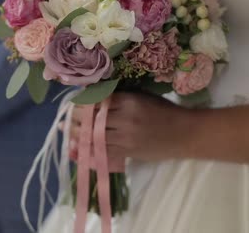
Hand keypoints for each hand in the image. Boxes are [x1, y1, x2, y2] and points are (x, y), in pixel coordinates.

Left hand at [64, 93, 191, 161]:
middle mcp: (125, 119)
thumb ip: (120, 97)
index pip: (98, 100)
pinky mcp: (127, 152)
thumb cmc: (164, 111)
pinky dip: (90, 149)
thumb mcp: (142, 97)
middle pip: (92, 118)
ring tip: (67, 132)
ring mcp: (125, 137)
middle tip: (64, 119)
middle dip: (76, 119)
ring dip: (79, 134)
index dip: (82, 103)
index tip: (72, 103)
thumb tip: (94, 97)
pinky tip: (80, 147)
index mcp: (129, 101)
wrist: (184, 134)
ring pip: (95, 135)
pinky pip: (103, 151)